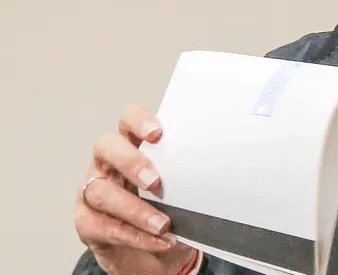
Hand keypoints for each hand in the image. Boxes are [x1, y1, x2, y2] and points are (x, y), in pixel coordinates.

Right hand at [74, 104, 195, 274]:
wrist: (150, 253)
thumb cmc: (168, 209)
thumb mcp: (179, 188)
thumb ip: (185, 174)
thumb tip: (214, 174)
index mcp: (131, 146)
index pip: (127, 119)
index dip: (138, 121)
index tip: (158, 133)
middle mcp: (107, 163)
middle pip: (106, 147)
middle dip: (131, 162)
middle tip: (156, 182)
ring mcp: (92, 191)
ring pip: (101, 192)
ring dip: (135, 210)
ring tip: (163, 225)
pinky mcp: (87, 221)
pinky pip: (103, 226)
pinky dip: (135, 236)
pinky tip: (158, 241)